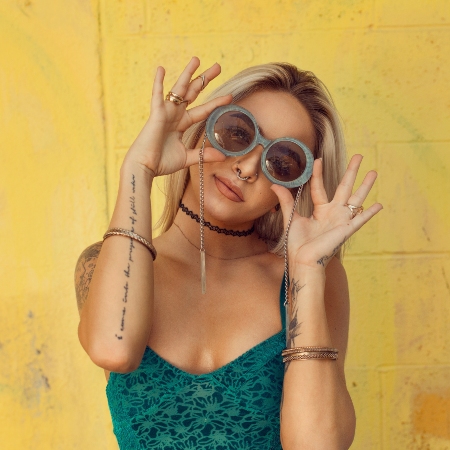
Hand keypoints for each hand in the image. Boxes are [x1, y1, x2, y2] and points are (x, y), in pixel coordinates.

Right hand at [123, 57, 232, 176]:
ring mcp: (165, 113)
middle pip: (193, 93)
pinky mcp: (156, 114)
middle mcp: (175, 115)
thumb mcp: (187, 157)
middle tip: (217, 66)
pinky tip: (161, 68)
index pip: (203, 110)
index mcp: (182, 124)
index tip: (230, 96)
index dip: (215, 103)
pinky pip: (157, 96)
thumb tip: (223, 156)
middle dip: (204, 79)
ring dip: (187, 74)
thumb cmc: (162, 163)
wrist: (146, 167)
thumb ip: (203, 154)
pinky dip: (158, 82)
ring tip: (197, 60)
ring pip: (178, 89)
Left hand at [271, 155, 382, 269]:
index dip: (319, 173)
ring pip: (356, 198)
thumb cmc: (297, 243)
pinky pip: (361, 219)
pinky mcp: (347, 229)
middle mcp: (333, 212)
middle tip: (359, 156)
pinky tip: (379, 204)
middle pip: (345, 187)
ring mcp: (342, 220)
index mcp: (320, 210)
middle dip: (352, 171)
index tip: (318, 159)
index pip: (320, 187)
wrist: (302, 260)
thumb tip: (275, 185)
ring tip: (373, 171)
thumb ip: (286, 201)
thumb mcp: (291, 218)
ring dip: (365, 186)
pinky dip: (370, 212)